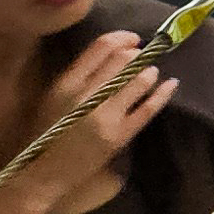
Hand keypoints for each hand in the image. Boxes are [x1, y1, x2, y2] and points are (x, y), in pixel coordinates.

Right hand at [25, 34, 174, 213]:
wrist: (41, 174)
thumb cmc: (45, 133)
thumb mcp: (53, 97)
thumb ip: (79, 75)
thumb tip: (115, 51)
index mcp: (66, 84)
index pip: (101, 48)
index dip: (122, 38)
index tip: (132, 39)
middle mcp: (86, 96)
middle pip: (123, 61)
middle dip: (137, 55)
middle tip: (142, 57)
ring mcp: (105, 117)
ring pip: (139, 81)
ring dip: (149, 72)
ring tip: (151, 72)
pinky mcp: (119, 136)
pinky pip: (148, 109)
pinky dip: (163, 94)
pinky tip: (172, 84)